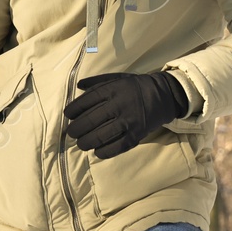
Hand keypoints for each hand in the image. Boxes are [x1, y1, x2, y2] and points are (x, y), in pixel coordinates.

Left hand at [62, 71, 188, 159]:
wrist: (164, 95)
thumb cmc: (136, 87)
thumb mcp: (118, 78)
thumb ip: (97, 82)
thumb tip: (78, 86)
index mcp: (112, 90)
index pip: (87, 101)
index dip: (73, 110)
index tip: (68, 115)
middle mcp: (119, 105)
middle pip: (90, 120)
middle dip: (76, 129)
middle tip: (72, 133)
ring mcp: (128, 121)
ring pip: (101, 136)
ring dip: (86, 142)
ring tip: (82, 143)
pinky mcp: (137, 134)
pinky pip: (117, 147)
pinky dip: (104, 152)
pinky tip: (97, 151)